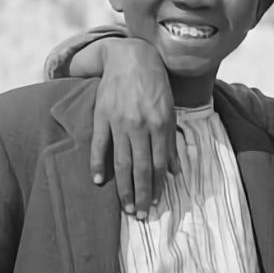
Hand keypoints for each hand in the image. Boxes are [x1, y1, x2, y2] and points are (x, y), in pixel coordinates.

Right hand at [91, 39, 176, 217]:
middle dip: (141, 194)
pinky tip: (99, 181)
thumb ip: (170, 142)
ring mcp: (119, 122)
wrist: (130, 58)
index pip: (158, 164)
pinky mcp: (102, 116)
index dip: (157, 186)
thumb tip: (175, 171)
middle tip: (140, 215)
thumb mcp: (169, 111)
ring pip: (121, 162)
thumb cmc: (155, 85)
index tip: (155, 204)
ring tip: (125, 207)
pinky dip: (98, 164)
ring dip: (124, 187)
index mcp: (160, 125)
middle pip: (140, 168)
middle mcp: (140, 126)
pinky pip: (99, 145)